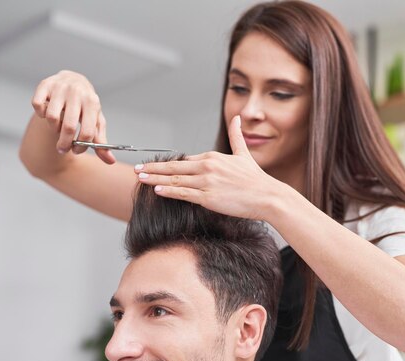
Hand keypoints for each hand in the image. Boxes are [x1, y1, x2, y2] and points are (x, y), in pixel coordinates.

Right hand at [31, 70, 114, 163]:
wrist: (74, 80)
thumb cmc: (86, 106)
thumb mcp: (96, 121)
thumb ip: (101, 141)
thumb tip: (110, 161)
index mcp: (92, 103)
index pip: (88, 132)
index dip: (81, 146)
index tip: (76, 150)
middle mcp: (77, 93)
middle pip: (68, 127)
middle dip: (64, 143)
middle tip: (62, 149)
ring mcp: (60, 88)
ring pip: (51, 118)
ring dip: (53, 128)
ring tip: (58, 127)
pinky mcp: (45, 84)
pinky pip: (37, 105)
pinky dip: (40, 114)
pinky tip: (47, 113)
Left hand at [135, 115, 282, 220]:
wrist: (268, 196)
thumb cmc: (256, 179)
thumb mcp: (244, 154)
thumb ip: (237, 136)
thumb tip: (237, 118)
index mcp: (212, 157)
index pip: (184, 160)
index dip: (166, 163)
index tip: (152, 164)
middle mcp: (207, 167)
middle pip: (173, 167)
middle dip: (153, 168)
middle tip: (137, 168)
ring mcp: (207, 182)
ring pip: (174, 180)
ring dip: (155, 179)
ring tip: (140, 178)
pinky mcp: (208, 197)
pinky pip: (183, 193)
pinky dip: (169, 191)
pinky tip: (157, 190)